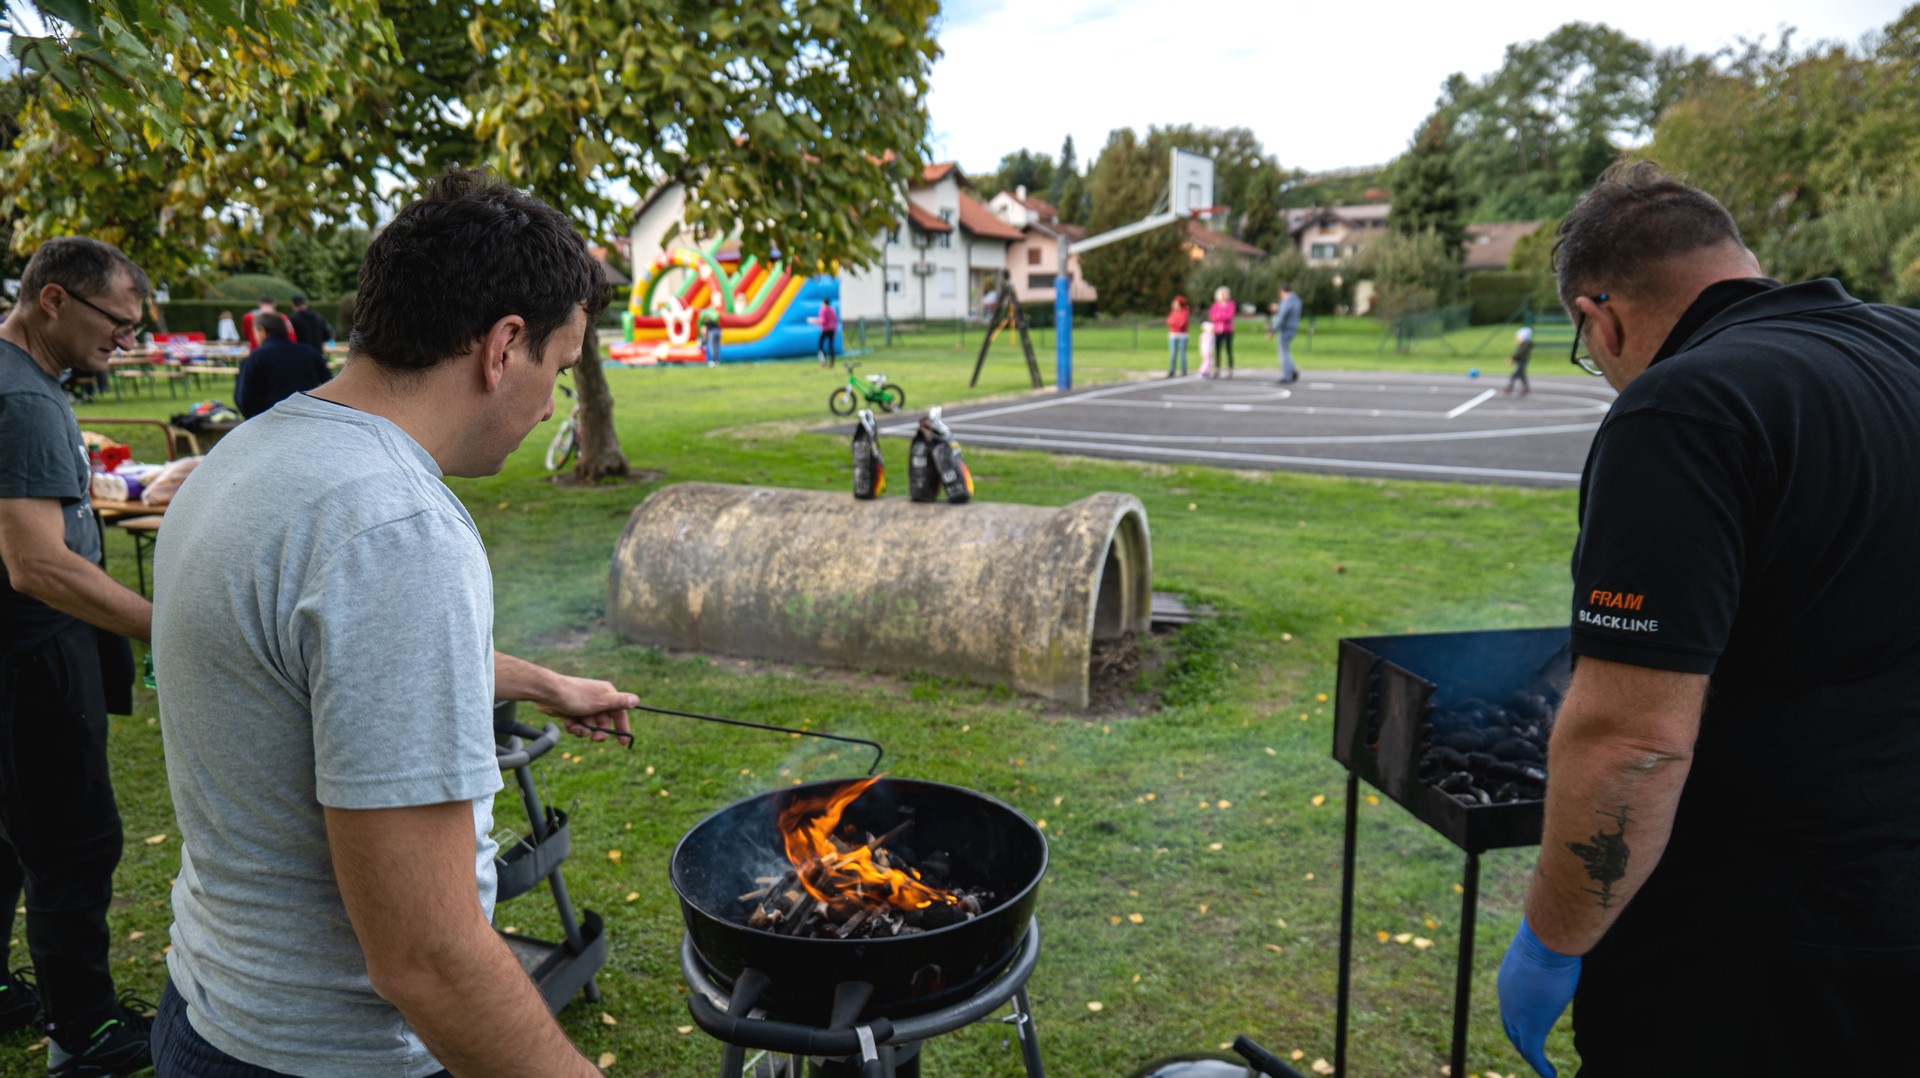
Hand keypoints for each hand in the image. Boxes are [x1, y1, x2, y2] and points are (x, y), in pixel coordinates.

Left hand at [526, 674, 636, 742]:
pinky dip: (574, 726)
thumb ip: (619, 702)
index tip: (623, 742)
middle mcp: (597, 699)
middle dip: (599, 732)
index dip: (622, 727)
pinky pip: (578, 725)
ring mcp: (584, 706)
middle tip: (594, 739)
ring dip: (583, 730)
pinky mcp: (572, 711)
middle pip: (604, 722)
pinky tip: (568, 723)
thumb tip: (636, 699)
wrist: (548, 693)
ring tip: (576, 727)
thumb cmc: (576, 696)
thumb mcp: (601, 701)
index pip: (619, 713)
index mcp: (607, 694)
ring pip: (589, 726)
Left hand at [1498, 918, 1579, 1076]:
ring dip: (1531, 1056)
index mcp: (1508, 980)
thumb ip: (1551, 958)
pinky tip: (1551, 1076)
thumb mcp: (1548, 950)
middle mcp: (1506, 998)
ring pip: (1521, 1041)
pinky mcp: (1531, 1024)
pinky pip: (1533, 1052)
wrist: (1546, 941)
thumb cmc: (1551, 938)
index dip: (1519, 1019)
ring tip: (1544, 1068)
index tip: (1530, 1026)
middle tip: (1534, 1055)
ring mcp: (1516, 1012)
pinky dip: (1541, 1067)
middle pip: (1511, 1027)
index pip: (1511, 1006)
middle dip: (1521, 1042)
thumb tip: (1568, 948)